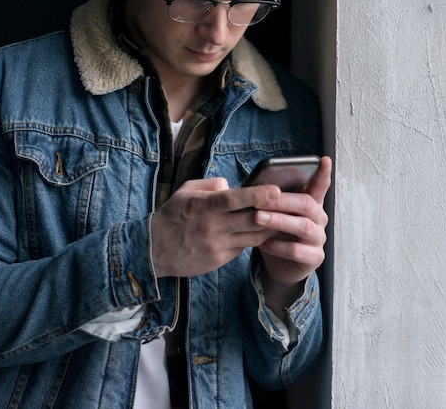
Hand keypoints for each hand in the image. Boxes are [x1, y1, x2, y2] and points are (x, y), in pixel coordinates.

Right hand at [150, 177, 282, 277]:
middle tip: (291, 204)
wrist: (154, 250)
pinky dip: (253, 239)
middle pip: (251, 219)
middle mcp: (212, 226)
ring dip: (269, 227)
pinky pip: (244, 247)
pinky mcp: (220, 260)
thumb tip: (231, 186)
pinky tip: (259, 232)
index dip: (257, 195)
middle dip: (273, 212)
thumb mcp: (185, 191)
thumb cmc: (172, 216)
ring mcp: (217, 245)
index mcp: (204, 206)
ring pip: (253, 236)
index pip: (234, 199)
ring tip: (282, 218)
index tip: (276, 191)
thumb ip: (211, 185)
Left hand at [254, 156, 330, 309]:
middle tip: (259, 200)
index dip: (323, 173)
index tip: (324, 159)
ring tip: (258, 218)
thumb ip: (271, 199)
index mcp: (310, 203)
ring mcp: (318, 238)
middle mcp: (318, 219)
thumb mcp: (274, 212)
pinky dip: (279, 247)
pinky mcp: (314, 258)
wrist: (279, 264)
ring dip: (278, 221)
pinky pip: (297, 251)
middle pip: (306, 204)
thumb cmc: (276, 231)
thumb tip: (254, 185)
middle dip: (281, 200)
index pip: (319, 185)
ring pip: (302, 226)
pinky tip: (264, 244)